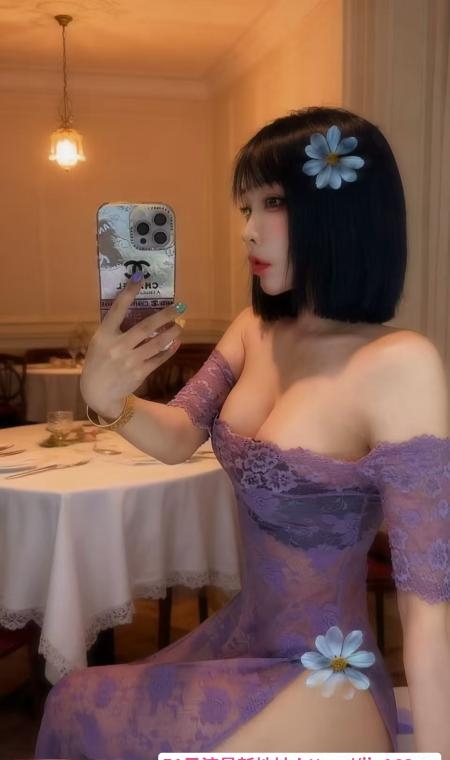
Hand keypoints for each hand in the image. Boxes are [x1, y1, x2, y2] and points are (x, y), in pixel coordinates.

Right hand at [80, 278, 184, 417]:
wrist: (98, 392)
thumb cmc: (99, 361)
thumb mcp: (100, 342)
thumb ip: (114, 328)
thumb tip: (137, 309)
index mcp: (104, 335)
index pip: (117, 309)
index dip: (129, 292)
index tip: (140, 278)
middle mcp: (117, 346)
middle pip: (145, 327)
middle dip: (165, 315)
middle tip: (179, 306)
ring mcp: (129, 361)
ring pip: (157, 343)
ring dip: (172, 333)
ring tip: (180, 324)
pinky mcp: (139, 372)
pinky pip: (159, 359)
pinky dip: (169, 350)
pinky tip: (176, 342)